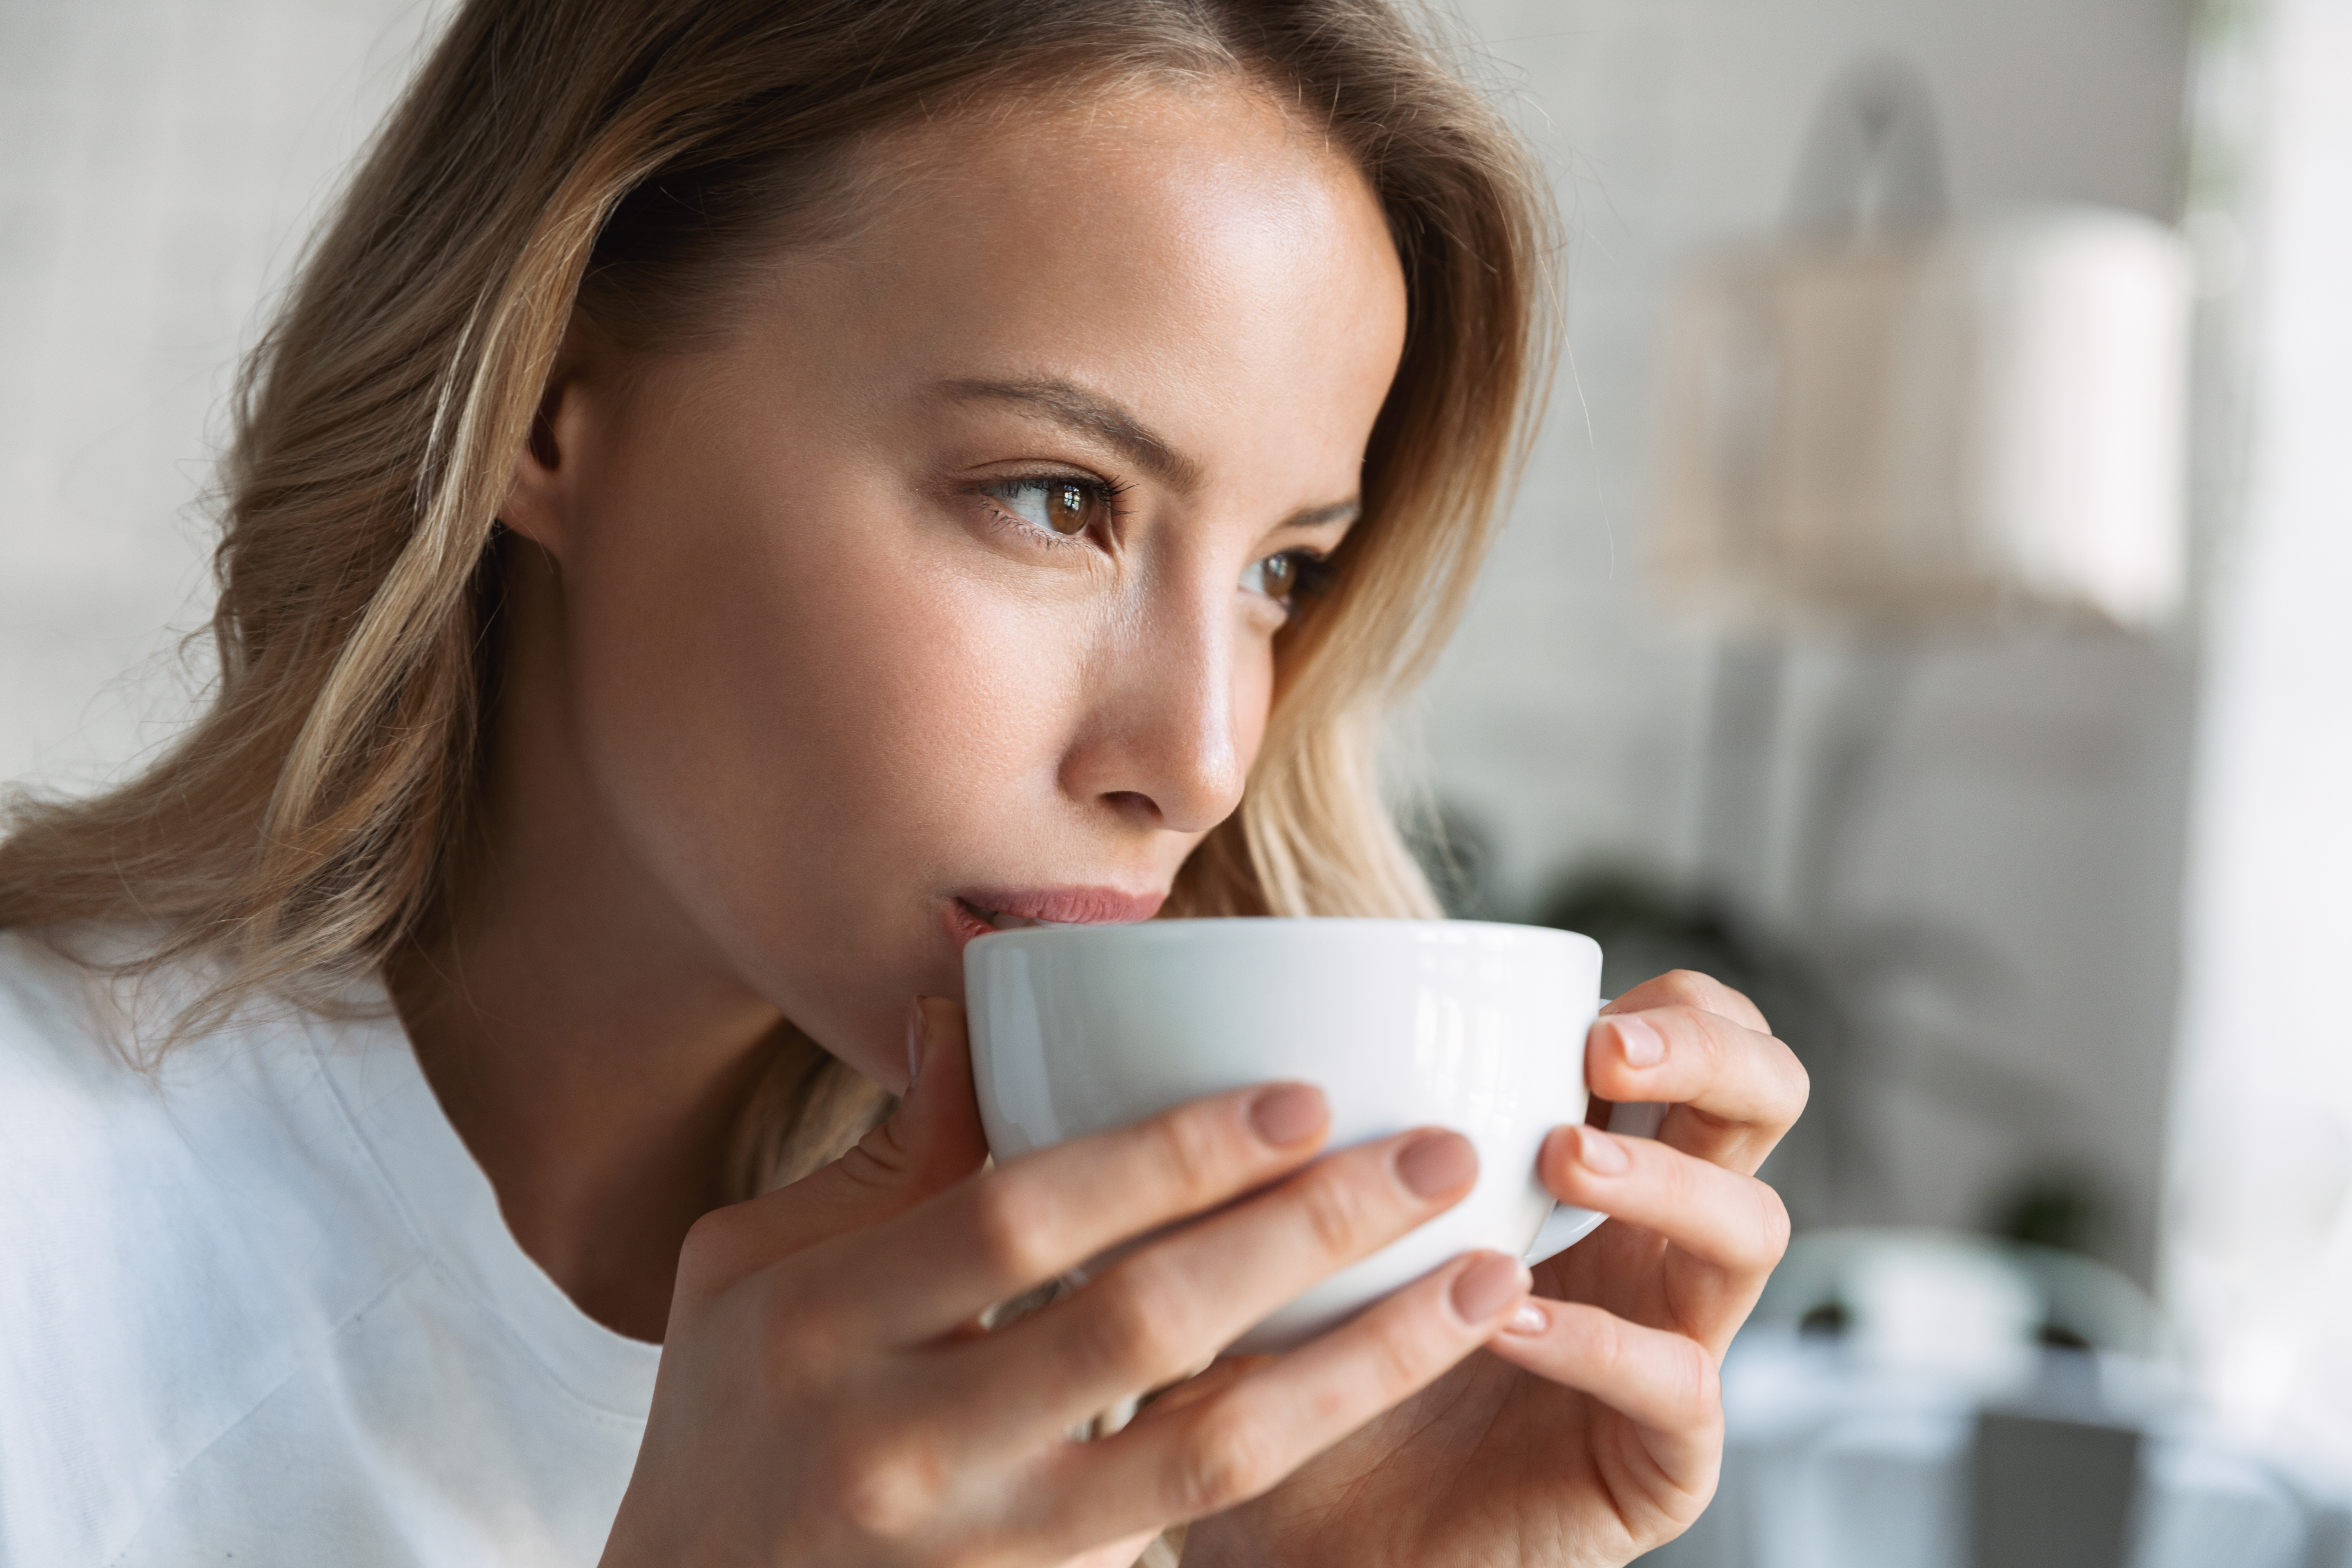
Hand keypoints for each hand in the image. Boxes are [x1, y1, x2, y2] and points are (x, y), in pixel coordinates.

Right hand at [601, 998, 1535, 1566]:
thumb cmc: (729, 1419)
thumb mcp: (755, 1272)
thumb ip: (886, 1161)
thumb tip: (966, 1004)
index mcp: (825, 1324)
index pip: (1024, 1219)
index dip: (1170, 1154)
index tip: (1304, 1095)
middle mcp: (905, 1443)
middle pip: (1139, 1325)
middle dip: (1306, 1234)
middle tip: (1440, 1158)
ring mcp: (980, 1545)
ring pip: (1211, 1452)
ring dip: (1364, 1361)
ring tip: (1488, 1281)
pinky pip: (1197, 1525)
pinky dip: (1309, 1445)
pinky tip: (1392, 1379)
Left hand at [1179, 970, 1805, 1567]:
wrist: (1299, 1532)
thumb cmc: (1312, 1358)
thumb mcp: (1316, 1212)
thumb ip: (1332, 1113)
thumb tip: (1267, 983)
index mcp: (1596, 1164)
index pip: (1699, 1040)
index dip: (1673, 1006)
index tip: (1581, 1009)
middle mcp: (1651, 1241)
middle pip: (1765, 1103)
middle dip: (1709, 1056)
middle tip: (1605, 1053)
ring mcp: (1673, 1344)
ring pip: (1752, 1231)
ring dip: (1663, 1179)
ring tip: (1559, 1160)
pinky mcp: (1660, 1458)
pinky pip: (1682, 1384)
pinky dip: (1602, 1343)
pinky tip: (1509, 1320)